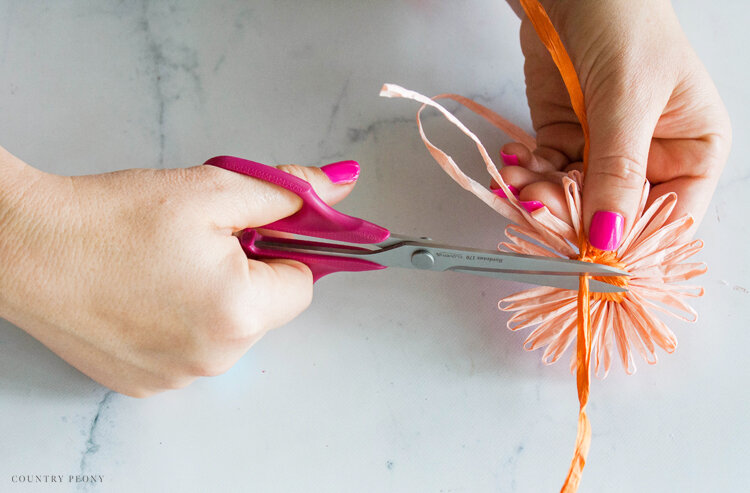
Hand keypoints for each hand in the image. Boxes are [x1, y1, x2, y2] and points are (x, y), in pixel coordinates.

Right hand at [0, 147, 358, 396]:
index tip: (261, 230)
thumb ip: (288, 191)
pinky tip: (145, 293)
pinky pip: (190, 350)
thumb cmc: (111, 218)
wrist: (26, 247)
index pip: (303, 283)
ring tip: (166, 265)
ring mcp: (177, 377)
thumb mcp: (214, 189)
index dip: (287, 248)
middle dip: (249, 272)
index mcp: (239, 312)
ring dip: (214, 298)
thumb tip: (341, 186)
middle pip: (265, 310)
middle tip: (202, 241)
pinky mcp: (144, 384)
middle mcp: (214, 358)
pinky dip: (181, 322)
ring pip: (227, 331)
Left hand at [500, 0, 730, 248]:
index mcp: (692, 148)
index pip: (670, 219)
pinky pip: (547, 174)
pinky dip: (528, 176)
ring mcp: (603, 149)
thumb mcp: (627, 97)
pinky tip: (513, 167)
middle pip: (614, 215)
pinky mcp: (564, 137)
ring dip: (542, 197)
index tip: (593, 258)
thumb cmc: (622, 20)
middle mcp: (650, 155)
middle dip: (574, 218)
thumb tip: (609, 240)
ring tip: (518, 183)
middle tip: (539, 209)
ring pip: (573, 199)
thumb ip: (618, 170)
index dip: (633, 244)